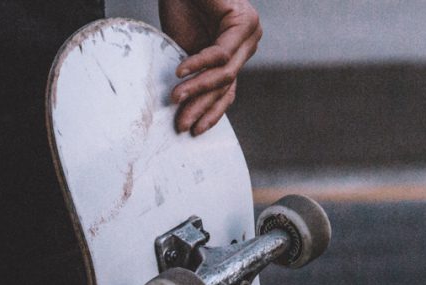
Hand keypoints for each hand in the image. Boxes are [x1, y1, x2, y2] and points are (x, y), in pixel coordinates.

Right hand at [159, 0, 261, 134]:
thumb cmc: (181, 7)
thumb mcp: (186, 51)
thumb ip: (194, 77)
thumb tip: (183, 111)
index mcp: (236, 54)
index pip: (228, 92)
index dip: (210, 113)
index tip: (192, 132)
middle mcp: (248, 43)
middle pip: (226, 86)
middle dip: (201, 106)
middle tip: (180, 124)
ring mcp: (250, 32)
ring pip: (225, 74)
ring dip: (198, 88)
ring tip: (175, 98)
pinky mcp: (243, 21)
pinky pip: (220, 52)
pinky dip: (200, 64)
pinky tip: (181, 72)